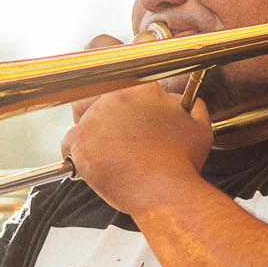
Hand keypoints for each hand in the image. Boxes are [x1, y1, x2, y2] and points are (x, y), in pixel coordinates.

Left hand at [62, 81, 211, 215]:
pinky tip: (93, 164)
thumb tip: (180, 101)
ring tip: (104, 150)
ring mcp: (96, 117)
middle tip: (110, 132)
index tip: (119, 106)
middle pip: (95, 95)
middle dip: (99, 111)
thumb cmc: (182, 162)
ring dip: (89, 132)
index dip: (117, 91)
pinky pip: (69, 143)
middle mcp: (116, 96)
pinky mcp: (81, 140)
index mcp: (143, 87)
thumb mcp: (199, 127)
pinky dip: (77, 153)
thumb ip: (190, 106)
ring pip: (80, 118)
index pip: (120, 77)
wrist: (165, 189)